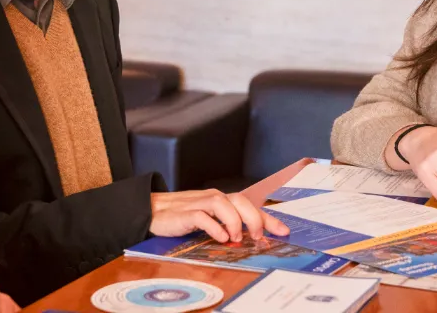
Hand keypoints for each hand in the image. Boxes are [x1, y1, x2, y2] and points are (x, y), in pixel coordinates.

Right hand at [149, 189, 289, 242]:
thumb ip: (226, 225)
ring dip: (235, 221)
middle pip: (240, 200)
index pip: (250, 206)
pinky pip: (203, 216)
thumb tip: (248, 238)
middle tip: (259, 236)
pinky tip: (220, 237)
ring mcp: (199, 203)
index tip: (283, 231)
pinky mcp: (185, 213)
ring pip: (224, 203)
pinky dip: (214, 226)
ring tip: (236, 238)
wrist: (152, 210)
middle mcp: (214, 198)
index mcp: (222, 200)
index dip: (268, 218)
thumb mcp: (209, 220)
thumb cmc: (182, 216)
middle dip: (254, 218)